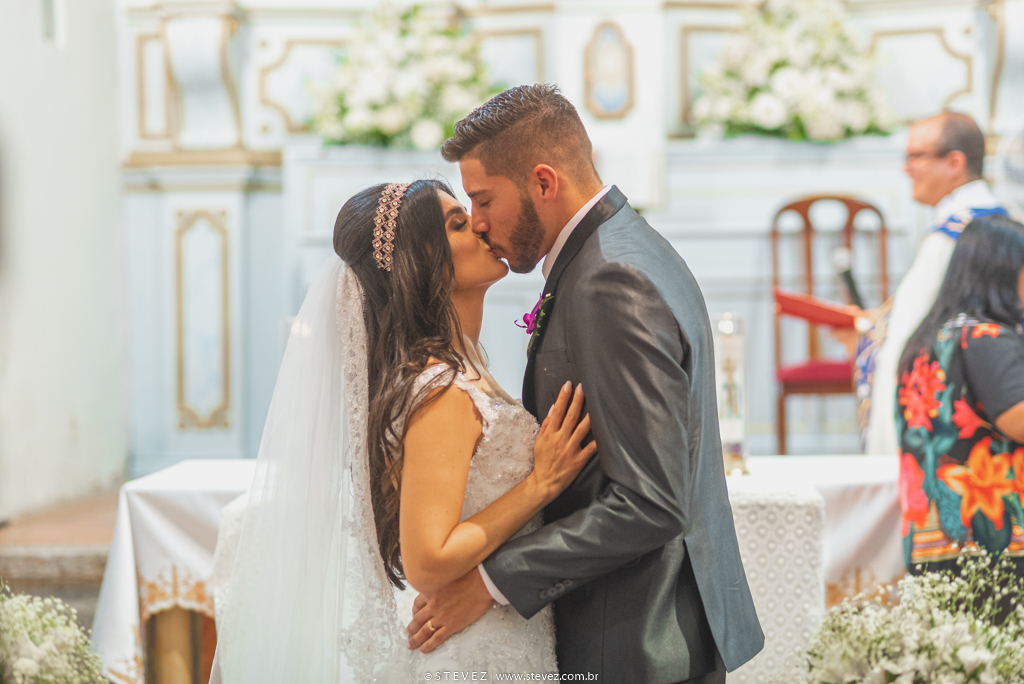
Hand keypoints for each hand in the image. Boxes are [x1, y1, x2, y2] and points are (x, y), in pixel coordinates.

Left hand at [407, 568, 493, 652]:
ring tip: (411, 645)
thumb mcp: (446, 575)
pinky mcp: (452, 625)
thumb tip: (437, 585)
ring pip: (424, 631)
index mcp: (430, 591)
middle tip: (408, 634)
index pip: (417, 604)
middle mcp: (433, 605)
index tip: (414, 616)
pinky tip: (423, 650)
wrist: (482, 583)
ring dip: (415, 639)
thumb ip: (438, 583)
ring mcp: (441, 616)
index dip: (414, 612)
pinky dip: (429, 645)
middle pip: (417, 620)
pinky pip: (437, 638)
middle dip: (411, 629)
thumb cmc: (468, 575)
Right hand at [530, 382, 597, 503]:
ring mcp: (570, 450)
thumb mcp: (539, 441)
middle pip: (570, 416)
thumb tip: (553, 408)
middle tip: (583, 387)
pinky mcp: (578, 460)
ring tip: (597, 404)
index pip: (557, 411)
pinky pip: (590, 449)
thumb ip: (547, 424)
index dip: (563, 397)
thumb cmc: (542, 460)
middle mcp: (560, 439)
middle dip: (577, 401)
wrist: (544, 482)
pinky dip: (597, 442)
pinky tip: (605, 433)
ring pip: (581, 430)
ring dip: (589, 416)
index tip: (568, 385)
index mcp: (550, 433)